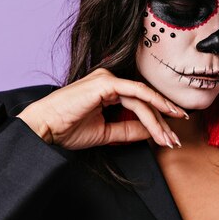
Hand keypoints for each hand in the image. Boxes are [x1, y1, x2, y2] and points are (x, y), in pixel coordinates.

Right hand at [15, 68, 186, 149]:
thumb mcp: (105, 133)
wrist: (44, 129)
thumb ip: (128, 130)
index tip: (169, 137)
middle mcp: (110, 81)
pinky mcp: (106, 82)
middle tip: (175, 140)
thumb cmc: (66, 129)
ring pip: (143, 99)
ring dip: (159, 120)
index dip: (157, 121)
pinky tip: (164, 116)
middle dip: (162, 122)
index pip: (140, 104)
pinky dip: (152, 104)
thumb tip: (152, 132)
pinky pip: (136, 93)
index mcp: (108, 89)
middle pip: (145, 101)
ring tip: (169, 137)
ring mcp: (108, 79)